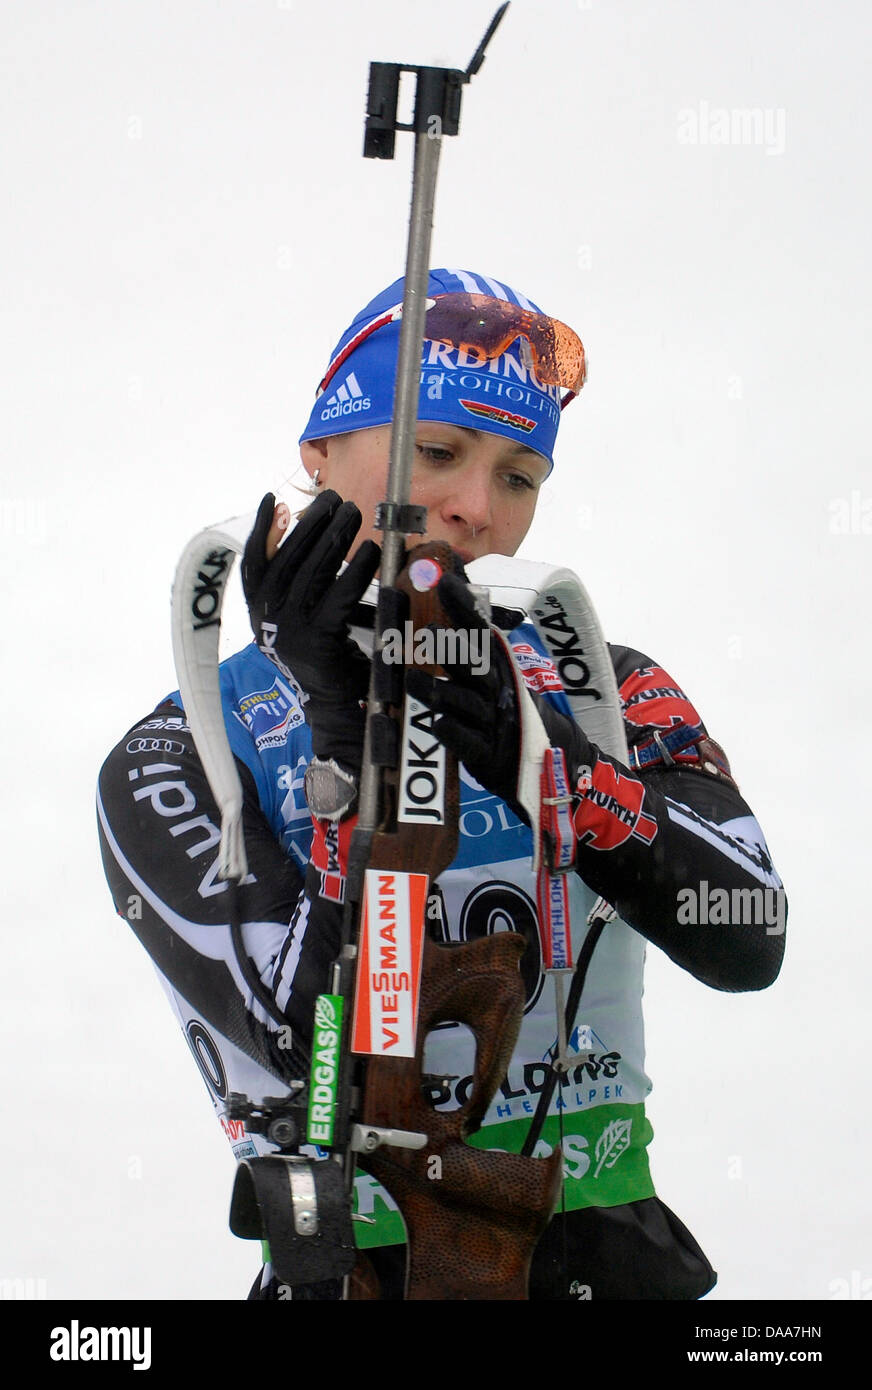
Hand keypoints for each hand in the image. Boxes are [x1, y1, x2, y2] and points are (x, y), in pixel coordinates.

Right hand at [242, 490, 379, 769]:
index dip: (262, 530)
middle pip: (288, 560)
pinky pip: (340, 597)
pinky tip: (372, 552)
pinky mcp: (319, 642)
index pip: (253, 563)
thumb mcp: (304, 614)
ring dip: (335, 539)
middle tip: (336, 499)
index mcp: (258, 613)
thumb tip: (293, 521)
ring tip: (354, 514)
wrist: (337, 709)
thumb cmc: (327, 655)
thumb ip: (298, 576)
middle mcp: (267, 621)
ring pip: (313, 574)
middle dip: (313, 525)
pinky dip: (357, 572)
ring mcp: (291, 632)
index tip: (273, 499)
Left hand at [405, 572, 588, 812]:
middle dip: (454, 650)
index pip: (480, 630)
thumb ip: (469, 630)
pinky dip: (454, 734)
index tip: (446, 581)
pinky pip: (468, 744)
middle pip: (476, 666)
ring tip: (412, 680)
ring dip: (439, 691)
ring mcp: (492, 722)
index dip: (464, 607)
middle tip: (428, 632)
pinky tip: (437, 725)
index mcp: (496, 665)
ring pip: (465, 704)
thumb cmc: (501, 705)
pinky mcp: (485, 755)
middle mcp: (496, 690)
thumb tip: (449, 576)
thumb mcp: (490, 667)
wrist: (537, 758)